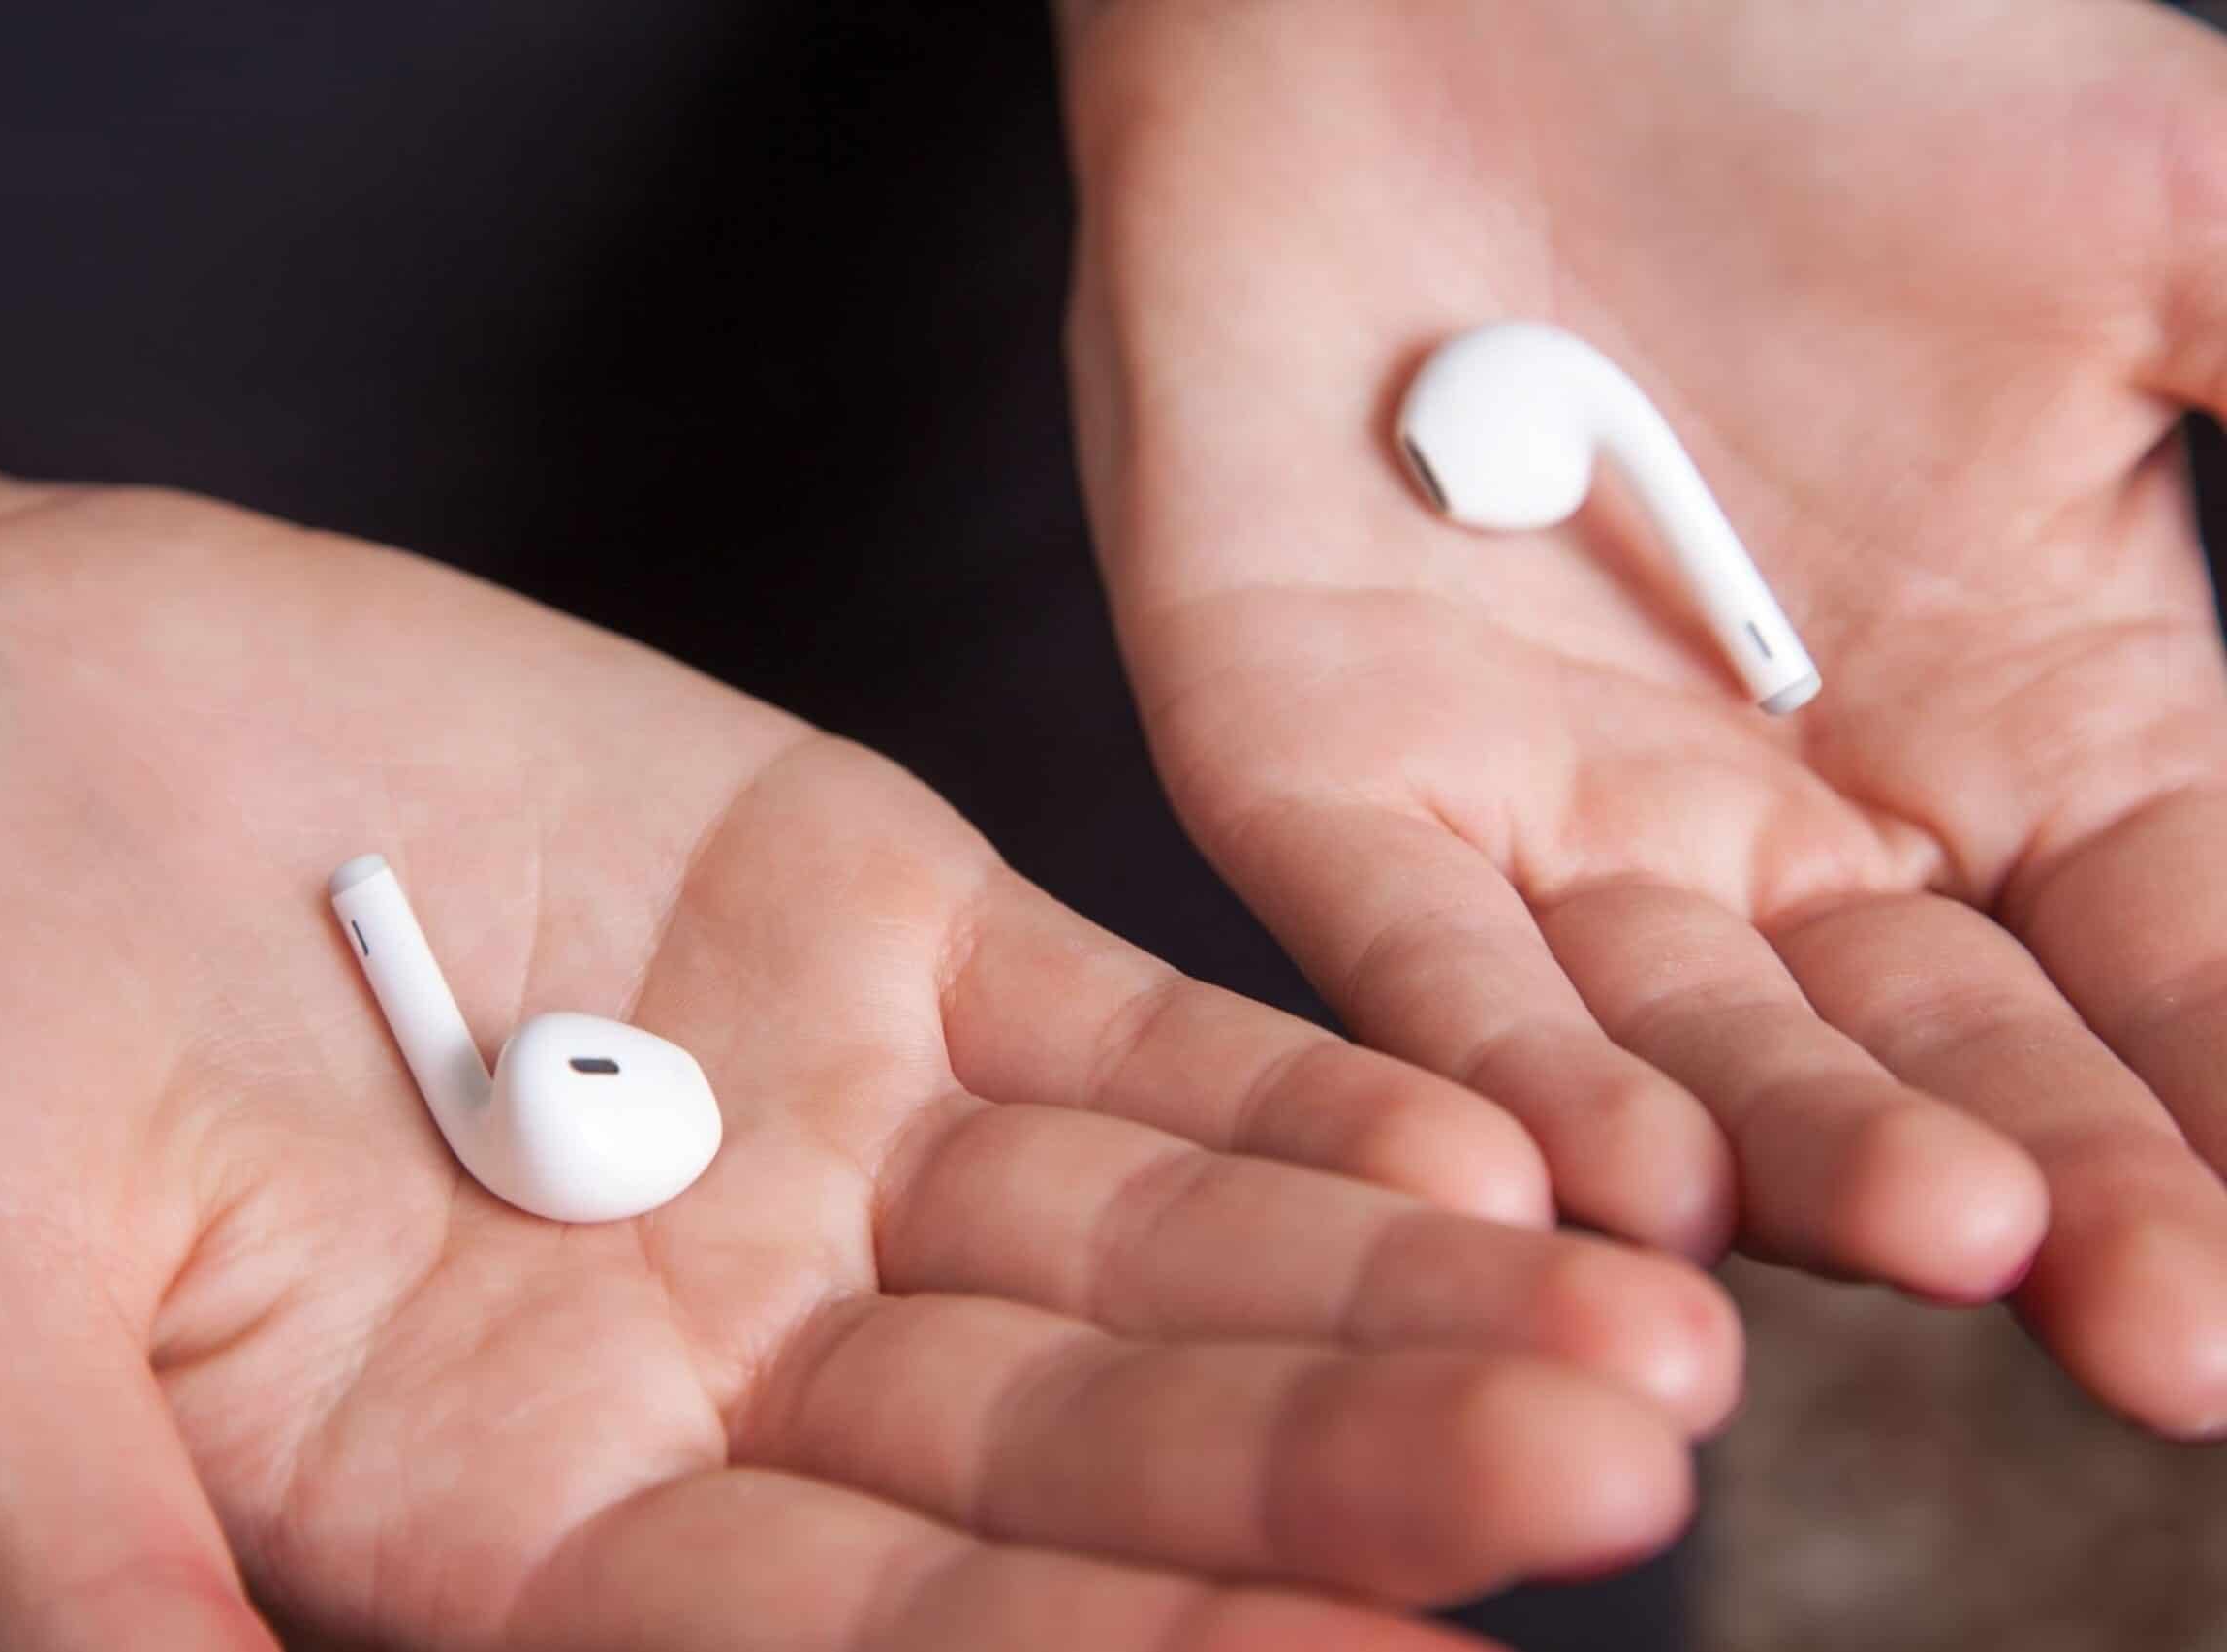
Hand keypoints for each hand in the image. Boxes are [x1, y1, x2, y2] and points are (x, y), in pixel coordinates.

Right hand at [0, 388, 1736, 1649]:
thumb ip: (105, 1586)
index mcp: (505, 1529)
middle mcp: (715, 1373)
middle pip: (1076, 1469)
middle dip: (1338, 1475)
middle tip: (1608, 1470)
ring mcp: (821, 1148)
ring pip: (1153, 1255)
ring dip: (1385, 1287)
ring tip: (1636, 1324)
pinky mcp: (872, 932)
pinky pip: (1121, 1031)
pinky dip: (1286, 1086)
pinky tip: (1483, 1136)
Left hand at [1060, 0, 2226, 1434]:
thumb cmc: (1806, 67)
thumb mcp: (2165, 228)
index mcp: (2021, 729)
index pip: (2174, 972)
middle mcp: (1794, 828)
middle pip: (1941, 1054)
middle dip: (2056, 1187)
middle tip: (2167, 1335)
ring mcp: (1552, 822)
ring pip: (1690, 1042)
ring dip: (1810, 1152)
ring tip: (1939, 1241)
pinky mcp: (1330, 792)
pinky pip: (1416, 960)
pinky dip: (1504, 1062)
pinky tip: (1610, 1176)